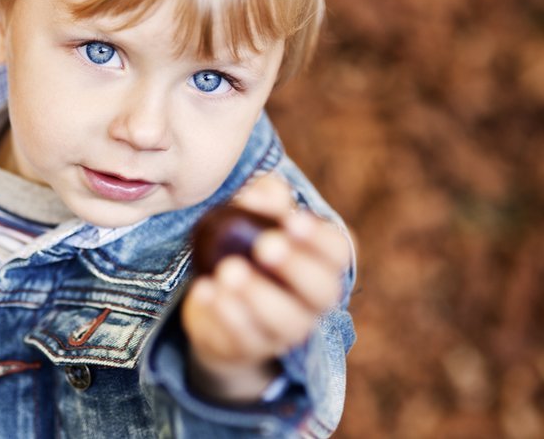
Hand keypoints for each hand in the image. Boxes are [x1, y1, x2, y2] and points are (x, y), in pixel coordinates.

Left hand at [181, 174, 351, 402]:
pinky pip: (244, 338)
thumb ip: (264, 198)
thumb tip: (261, 195)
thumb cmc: (245, 251)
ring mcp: (282, 331)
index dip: (320, 239)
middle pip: (323, 291)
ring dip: (257, 294)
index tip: (292, 221)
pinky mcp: (249, 348)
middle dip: (296, 267)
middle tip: (265, 245)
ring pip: (285, 321)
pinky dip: (225, 313)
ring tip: (228, 270)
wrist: (217, 306)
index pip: (338, 253)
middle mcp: (310, 302)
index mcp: (319, 264)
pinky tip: (205, 289)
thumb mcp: (253, 218)